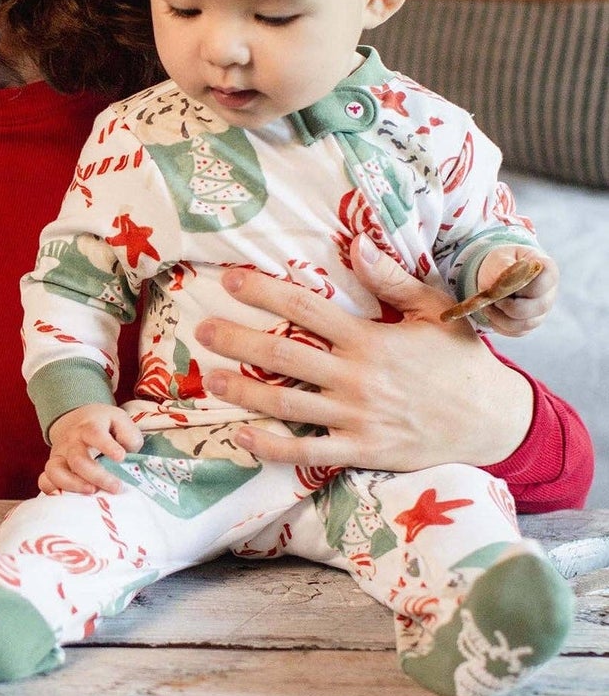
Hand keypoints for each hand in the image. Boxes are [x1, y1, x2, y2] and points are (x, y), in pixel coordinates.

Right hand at [41, 403, 143, 495]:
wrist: (75, 420)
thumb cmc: (103, 425)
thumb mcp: (119, 421)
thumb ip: (129, 436)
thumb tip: (126, 455)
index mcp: (89, 427)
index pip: (94, 433)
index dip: (107, 446)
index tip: (121, 457)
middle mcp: (71, 441)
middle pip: (77, 459)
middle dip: (96, 476)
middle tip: (115, 487)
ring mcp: (59, 455)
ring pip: (55, 471)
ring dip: (73, 485)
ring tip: (91, 493)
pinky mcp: (53, 469)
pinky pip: (45, 481)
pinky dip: (53, 491)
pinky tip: (70, 500)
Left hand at [195, 234, 533, 474]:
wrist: (495, 421)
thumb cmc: (460, 359)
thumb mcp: (434, 311)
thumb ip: (393, 279)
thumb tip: (358, 243)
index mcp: (370, 339)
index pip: (305, 309)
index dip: (263, 292)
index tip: (229, 279)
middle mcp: (358, 378)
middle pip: (284, 356)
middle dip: (238, 340)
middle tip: (201, 329)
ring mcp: (358, 418)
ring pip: (287, 404)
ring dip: (245, 391)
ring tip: (210, 378)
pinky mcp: (363, 451)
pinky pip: (309, 452)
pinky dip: (272, 447)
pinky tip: (242, 436)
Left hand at [472, 246, 557, 336]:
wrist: (496, 273)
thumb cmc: (502, 262)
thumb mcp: (500, 257)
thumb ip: (504, 266)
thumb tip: (507, 277)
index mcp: (547, 270)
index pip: (545, 281)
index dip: (523, 285)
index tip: (504, 281)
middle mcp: (549, 293)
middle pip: (539, 307)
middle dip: (510, 305)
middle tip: (492, 297)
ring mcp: (540, 311)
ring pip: (526, 324)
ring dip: (501, 317)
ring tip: (486, 305)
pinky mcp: (528, 324)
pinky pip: (516, 331)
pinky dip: (499, 325)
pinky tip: (490, 312)